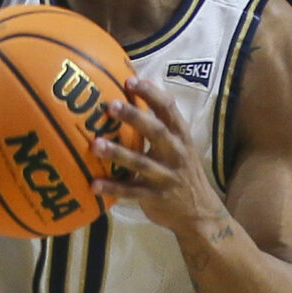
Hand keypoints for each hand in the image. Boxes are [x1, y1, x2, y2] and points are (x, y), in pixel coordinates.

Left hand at [91, 76, 222, 234]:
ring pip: (141, 163)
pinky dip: (112, 189)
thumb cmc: (181, 170)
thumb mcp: (179, 145)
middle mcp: (175, 154)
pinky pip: (131, 192)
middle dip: (134, 117)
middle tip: (110, 105)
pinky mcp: (155, 197)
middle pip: (156, 132)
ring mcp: (165, 176)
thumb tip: (134, 92)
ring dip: (118, 153)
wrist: (199, 211)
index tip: (130, 80)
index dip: (151, 93)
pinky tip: (93, 184)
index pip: (169, 109)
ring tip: (95, 144)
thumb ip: (161, 124)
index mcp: (181, 136)